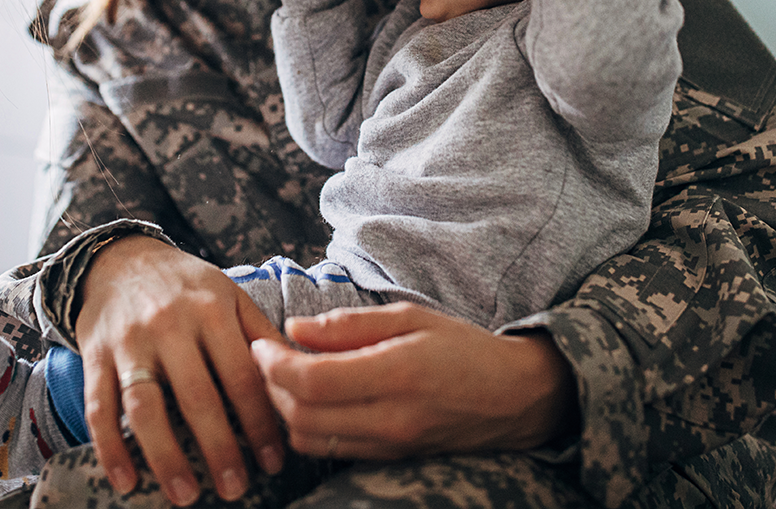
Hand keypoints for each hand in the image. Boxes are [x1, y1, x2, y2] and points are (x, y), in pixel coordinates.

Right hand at [75, 236, 285, 504]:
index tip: (274, 460)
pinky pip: (99, 407)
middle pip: (197, 396)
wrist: (120, 259)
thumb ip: (261, 334)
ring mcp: (129, 341)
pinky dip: (110, 448)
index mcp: (211, 310)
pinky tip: (126, 482)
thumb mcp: (229, 294)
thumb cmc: (186, 285)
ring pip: (145, 406)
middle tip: (236, 489)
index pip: (242, 375)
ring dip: (166, 456)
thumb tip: (300, 375)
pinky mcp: (94, 355)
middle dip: (219, 448)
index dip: (260, 422)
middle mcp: (169, 324)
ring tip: (186, 494)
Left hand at [250, 302, 577, 458]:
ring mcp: (391, 445)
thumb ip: (349, 325)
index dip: (274, 364)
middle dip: (271, 389)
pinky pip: (332, 451)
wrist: (514, 397)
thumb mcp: (410, 316)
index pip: (312, 380)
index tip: (261, 343)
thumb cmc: (463, 347)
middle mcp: (391, 417)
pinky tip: (313, 400)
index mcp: (398, 372)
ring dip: (286, 412)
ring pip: (310, 441)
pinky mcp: (390, 459)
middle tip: (267, 359)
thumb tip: (294, 329)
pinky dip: (309, 428)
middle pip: (301, 417)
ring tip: (287, 378)